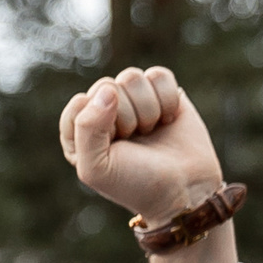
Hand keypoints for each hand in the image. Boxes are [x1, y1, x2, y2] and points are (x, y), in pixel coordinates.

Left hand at [58, 65, 238, 262]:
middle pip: (106, 86)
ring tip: (150, 132)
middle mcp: (103, 112)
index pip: (79, 104)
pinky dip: (167, 98)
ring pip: (132, 77)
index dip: (99, 124)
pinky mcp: (161, 91)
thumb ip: (86, 128)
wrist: (184, 188)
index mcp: (78, 132)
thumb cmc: (136, 183)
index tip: (114, 147)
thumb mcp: (97, 168)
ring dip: (147, 109)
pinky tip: (168, 119)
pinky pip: (158, 75)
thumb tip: (107, 90)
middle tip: (136, 141)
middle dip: (125, 117)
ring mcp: (133, 99)